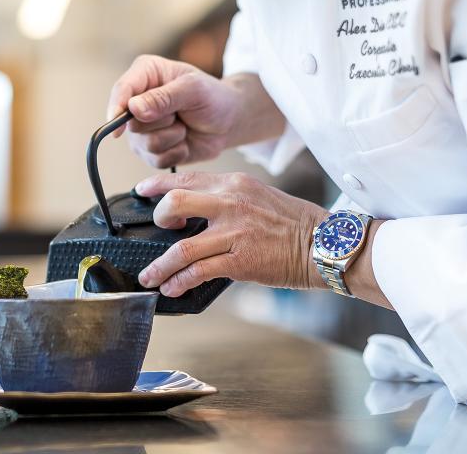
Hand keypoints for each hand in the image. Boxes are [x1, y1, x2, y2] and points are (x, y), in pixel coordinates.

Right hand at [107, 55, 241, 167]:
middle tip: (180, 113)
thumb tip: (133, 108)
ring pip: (144, 145)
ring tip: (184, 125)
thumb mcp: (194, 89)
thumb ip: (164, 97)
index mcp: (145, 74)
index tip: (119, 127)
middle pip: (131, 123)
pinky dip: (175, 153)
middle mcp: (137, 101)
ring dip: (172, 138)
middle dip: (161, 123)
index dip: (117, 108)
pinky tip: (184, 141)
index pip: (122, 90)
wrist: (228, 121)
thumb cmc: (213, 97)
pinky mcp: (150, 150)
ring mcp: (141, 129)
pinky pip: (155, 160)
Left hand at [134, 171, 328, 295]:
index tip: (142, 191)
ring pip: (182, 247)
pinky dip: (180, 281)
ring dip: (160, 265)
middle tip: (157, 231)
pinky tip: (173, 288)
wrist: (324, 244)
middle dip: (158, 219)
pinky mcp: (240, 261)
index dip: (157, 185)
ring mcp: (234, 233)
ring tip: (150, 276)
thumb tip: (197, 209)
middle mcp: (231, 203)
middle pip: (174, 203)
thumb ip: (228, 198)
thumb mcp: (259, 194)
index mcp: (234, 183)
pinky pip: (199, 272)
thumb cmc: (295, 222)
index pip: (186, 178)